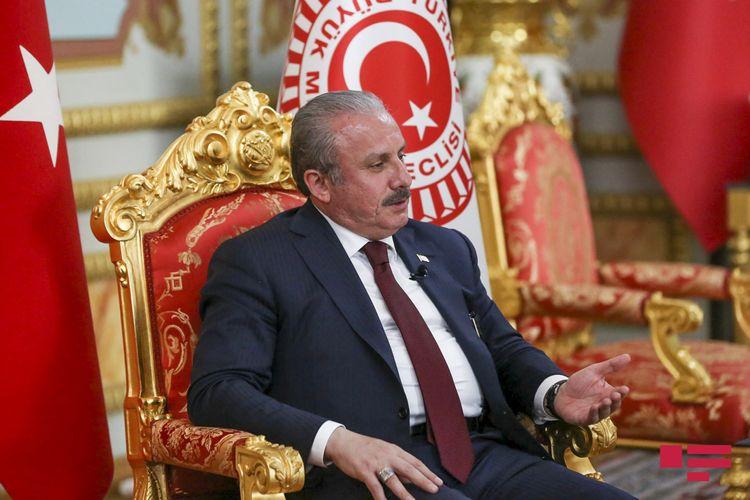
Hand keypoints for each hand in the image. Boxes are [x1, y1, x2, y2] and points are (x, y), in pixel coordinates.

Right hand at [324, 427, 442, 499]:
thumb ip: (397, 462)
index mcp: (393, 450)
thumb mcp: (384, 450)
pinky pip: (374, 487)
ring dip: (404, 493)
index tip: (438, 481)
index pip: (414, 462)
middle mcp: (387, 456)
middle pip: (408, 469)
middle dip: (422, 480)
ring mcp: (375, 463)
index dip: (427, 472)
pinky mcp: (364, 471)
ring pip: (393, 480)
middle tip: (434, 489)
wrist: (343, 442)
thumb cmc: (365, 447)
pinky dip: (381, 497)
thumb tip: (411, 476)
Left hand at [554, 354, 630, 425]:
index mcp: (608, 394)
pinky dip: (593, 413)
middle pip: (613, 405)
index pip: (618, 394)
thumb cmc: (579, 383)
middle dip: (615, 401)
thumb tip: (628, 356)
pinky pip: (591, 418)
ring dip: (605, 407)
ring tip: (606, 400)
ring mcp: (594, 413)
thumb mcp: (594, 371)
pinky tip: (594, 407)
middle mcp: (603, 405)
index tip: (625, 388)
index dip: (622, 392)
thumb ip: (610, 366)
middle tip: (616, 395)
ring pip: (603, 413)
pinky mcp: (583, 418)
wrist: (560, 393)